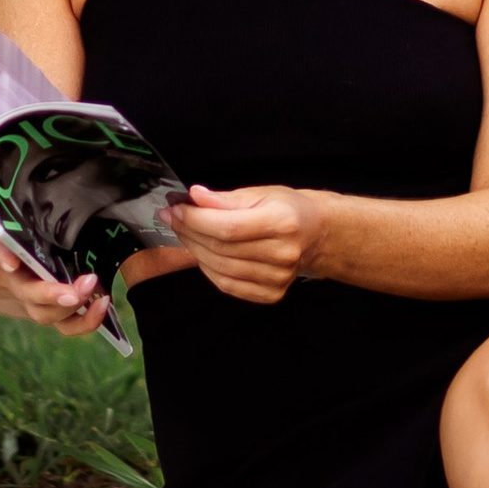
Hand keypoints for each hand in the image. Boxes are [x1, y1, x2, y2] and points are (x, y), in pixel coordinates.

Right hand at [0, 173, 111, 338]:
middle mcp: (8, 280)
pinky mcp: (42, 307)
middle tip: (76, 287)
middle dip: (50, 294)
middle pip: (26, 294)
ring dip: (71, 308)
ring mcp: (26, 298)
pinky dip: (83, 323)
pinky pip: (62, 324)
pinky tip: (103, 306)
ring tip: (95, 290)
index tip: (10, 261)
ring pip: (45, 314)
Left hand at [175, 184, 326, 304]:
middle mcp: (283, 253)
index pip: (228, 227)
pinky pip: (228, 286)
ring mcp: (278, 278)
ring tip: (185, 234)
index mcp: (282, 222)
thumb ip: (225, 199)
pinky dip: (209, 270)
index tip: (176, 209)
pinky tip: (202, 254)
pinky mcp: (272, 294)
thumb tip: (195, 196)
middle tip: (173, 219)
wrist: (315, 234)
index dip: (196, 220)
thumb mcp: (260, 193)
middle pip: (222, 249)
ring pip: (221, 269)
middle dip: (190, 232)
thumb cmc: (287, 209)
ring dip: (195, 251)